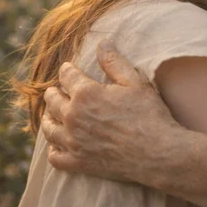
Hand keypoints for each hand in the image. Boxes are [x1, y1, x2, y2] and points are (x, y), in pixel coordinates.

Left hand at [42, 40, 180, 183]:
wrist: (158, 153)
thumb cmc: (149, 115)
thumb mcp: (135, 82)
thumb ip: (114, 62)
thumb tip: (102, 43)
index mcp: (86, 93)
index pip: (67, 76)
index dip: (67, 70)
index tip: (68, 69)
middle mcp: (73, 117)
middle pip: (52, 100)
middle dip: (53, 93)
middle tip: (55, 91)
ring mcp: (74, 142)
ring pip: (49, 128)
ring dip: (48, 118)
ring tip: (50, 115)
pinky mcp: (79, 163)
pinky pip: (55, 157)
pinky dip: (54, 150)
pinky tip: (57, 146)